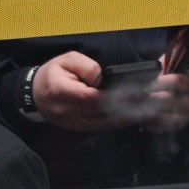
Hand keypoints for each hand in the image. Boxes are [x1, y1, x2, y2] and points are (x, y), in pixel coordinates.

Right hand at [31, 52, 188, 132]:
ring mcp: (76, 124)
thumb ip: (87, 66)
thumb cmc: (52, 74)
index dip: (118, 96)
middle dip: (130, 106)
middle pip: (105, 113)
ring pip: (107, 122)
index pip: (94, 97)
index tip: (138, 91)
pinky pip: (105, 126)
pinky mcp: (82, 128)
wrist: (34, 97)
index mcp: (63, 92)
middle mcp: (70, 112)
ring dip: (129, 116)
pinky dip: (122, 121)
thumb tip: (104, 77)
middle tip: (154, 100)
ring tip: (151, 108)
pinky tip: (137, 115)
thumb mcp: (66, 59)